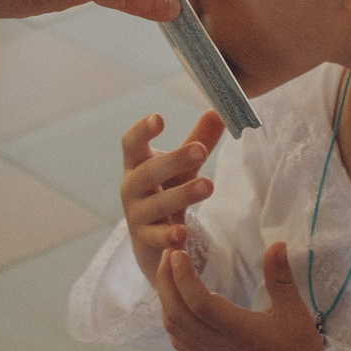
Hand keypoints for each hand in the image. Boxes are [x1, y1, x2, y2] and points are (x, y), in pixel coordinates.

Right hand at [121, 109, 224, 279]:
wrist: (152, 237)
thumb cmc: (166, 189)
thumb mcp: (183, 166)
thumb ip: (199, 139)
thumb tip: (219, 112)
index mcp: (137, 164)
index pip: (131, 144)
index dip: (142, 131)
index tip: (159, 118)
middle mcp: (132, 187)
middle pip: (148, 172)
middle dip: (174, 160)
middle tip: (201, 149)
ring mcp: (137, 214)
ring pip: (157, 204)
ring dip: (182, 194)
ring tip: (208, 185)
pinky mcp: (145, 239)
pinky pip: (156, 237)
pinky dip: (168, 236)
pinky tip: (182, 234)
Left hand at [155, 241, 327, 350]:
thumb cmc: (300, 350)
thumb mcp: (295, 311)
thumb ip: (280, 277)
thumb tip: (277, 244)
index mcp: (241, 332)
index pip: (200, 303)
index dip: (183, 277)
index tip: (177, 253)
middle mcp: (220, 349)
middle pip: (178, 314)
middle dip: (167, 282)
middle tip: (168, 255)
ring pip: (175, 329)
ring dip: (166, 300)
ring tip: (169, 275)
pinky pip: (180, 343)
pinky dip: (172, 321)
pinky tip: (177, 304)